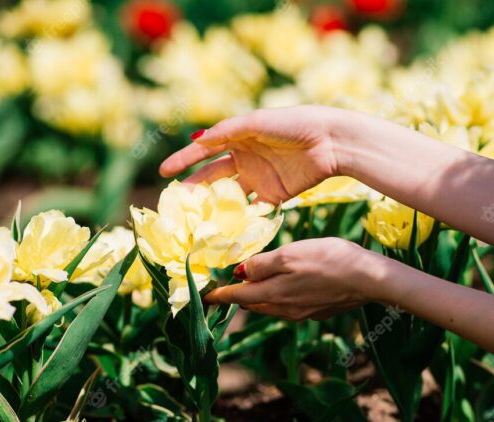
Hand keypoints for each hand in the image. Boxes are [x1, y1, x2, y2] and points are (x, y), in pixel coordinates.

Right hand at [160, 105, 351, 204]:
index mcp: (238, 137)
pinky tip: (225, 228)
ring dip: (213, 207)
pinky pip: (253, 210)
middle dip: (194, 189)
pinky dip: (240, 218)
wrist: (331, 141)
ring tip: (195, 220)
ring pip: (229, 196)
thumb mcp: (257, 122)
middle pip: (213, 176)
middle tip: (176, 203)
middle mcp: (245, 158)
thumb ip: (227, 131)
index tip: (162, 172)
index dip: (183, 160)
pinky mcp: (275, 196)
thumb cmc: (294, 124)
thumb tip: (197, 140)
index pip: (204, 151)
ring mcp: (259, 178)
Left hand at [204, 238, 389, 320]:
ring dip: (258, 298)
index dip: (219, 295)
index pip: (237, 297)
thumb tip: (239, 273)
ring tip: (253, 285)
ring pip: (271, 307)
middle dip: (238, 296)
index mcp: (273, 294)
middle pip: (253, 304)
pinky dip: (279, 298)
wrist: (369, 279)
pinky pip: (289, 307)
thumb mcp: (290, 254)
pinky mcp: (318, 311)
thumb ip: (262, 264)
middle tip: (227, 285)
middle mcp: (284, 309)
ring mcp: (302, 313)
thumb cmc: (329, 260)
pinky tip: (286, 286)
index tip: (205, 296)